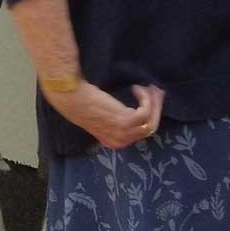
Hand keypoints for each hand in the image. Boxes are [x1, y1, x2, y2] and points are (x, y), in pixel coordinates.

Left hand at [45, 81, 164, 150]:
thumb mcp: (103, 117)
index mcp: (115, 143)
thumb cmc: (84, 103)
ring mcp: (123, 133)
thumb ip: (117, 120)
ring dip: (154, 102)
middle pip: (149, 128)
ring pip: (151, 121)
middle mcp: (121, 142)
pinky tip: (136, 88)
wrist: (72, 97)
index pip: (141, 133)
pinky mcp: (126, 120)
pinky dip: (145, 98)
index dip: (149, 116)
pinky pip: (146, 111)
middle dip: (156, 108)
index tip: (152, 100)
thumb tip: (136, 111)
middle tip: (157, 91)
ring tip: (150, 88)